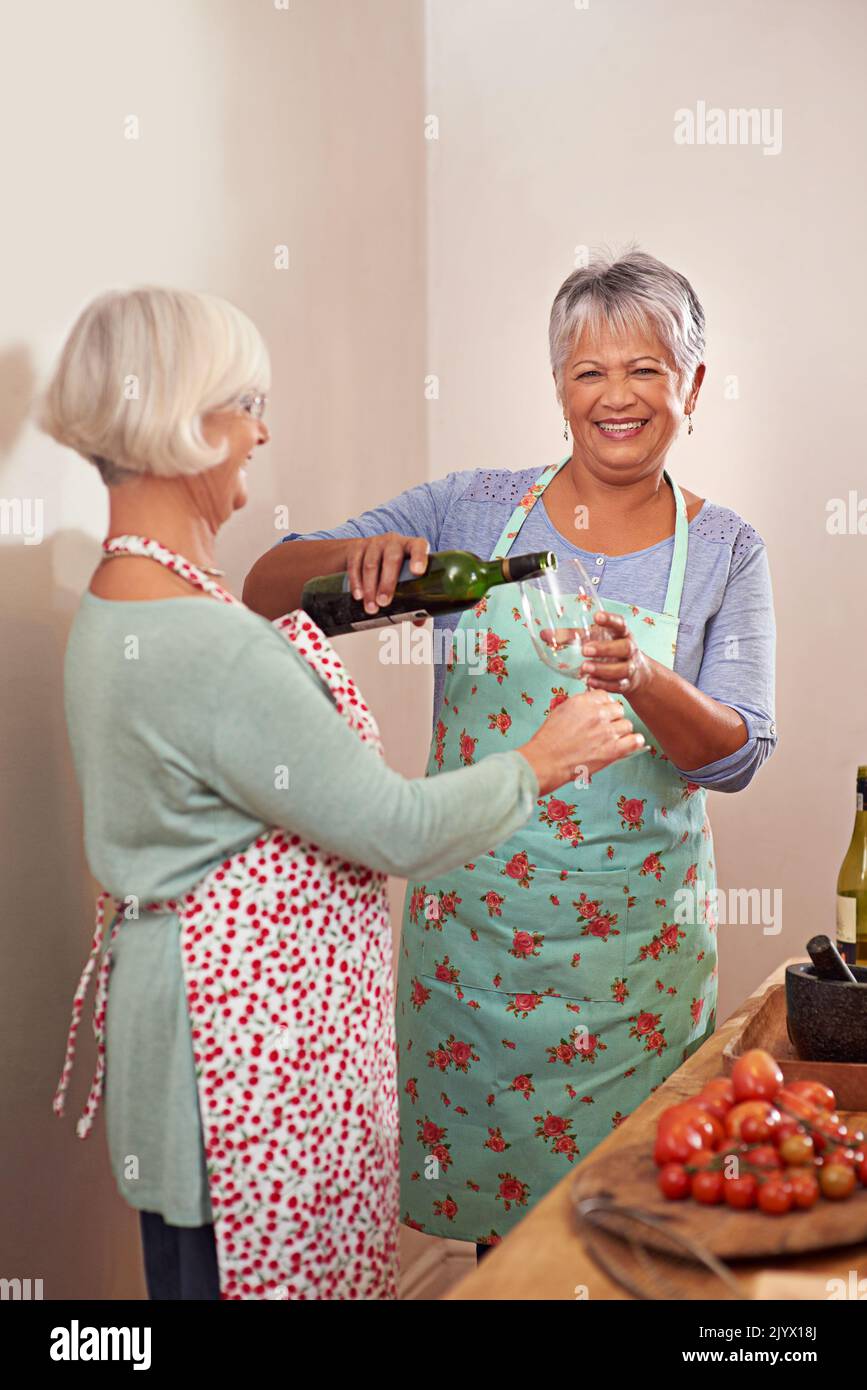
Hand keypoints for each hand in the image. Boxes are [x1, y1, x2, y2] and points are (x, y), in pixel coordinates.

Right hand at [346, 532, 429, 615]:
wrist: (366, 550)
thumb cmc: (392, 565)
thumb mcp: (404, 574)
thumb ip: (413, 596)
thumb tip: (419, 621)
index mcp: (411, 546)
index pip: (418, 547)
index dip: (419, 557)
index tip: (418, 571)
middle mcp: (393, 542)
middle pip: (391, 559)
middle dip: (387, 583)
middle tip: (385, 602)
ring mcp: (374, 544)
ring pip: (371, 565)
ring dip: (370, 588)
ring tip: (371, 607)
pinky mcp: (357, 548)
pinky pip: (355, 565)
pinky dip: (356, 582)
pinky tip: (358, 595)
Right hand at [518, 689, 643, 794]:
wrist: (546, 760)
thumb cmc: (549, 739)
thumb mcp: (560, 711)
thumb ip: (579, 704)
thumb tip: (591, 701)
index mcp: (583, 702)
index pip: (604, 695)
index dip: (603, 705)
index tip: (600, 712)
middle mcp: (597, 714)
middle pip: (618, 709)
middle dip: (612, 717)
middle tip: (604, 728)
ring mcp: (607, 732)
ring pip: (627, 724)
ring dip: (620, 731)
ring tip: (610, 739)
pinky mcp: (613, 750)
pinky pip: (635, 740)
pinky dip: (633, 742)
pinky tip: (627, 744)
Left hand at [579, 611, 652, 694]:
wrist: (633, 673)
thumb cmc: (608, 650)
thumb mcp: (593, 639)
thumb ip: (571, 636)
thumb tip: (545, 634)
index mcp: (622, 634)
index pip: (620, 624)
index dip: (610, 619)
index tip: (596, 617)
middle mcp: (629, 649)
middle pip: (625, 647)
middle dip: (605, 649)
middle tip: (584, 650)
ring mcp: (630, 667)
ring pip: (623, 668)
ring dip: (603, 669)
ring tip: (585, 667)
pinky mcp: (627, 684)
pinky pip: (618, 685)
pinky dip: (604, 684)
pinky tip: (590, 681)